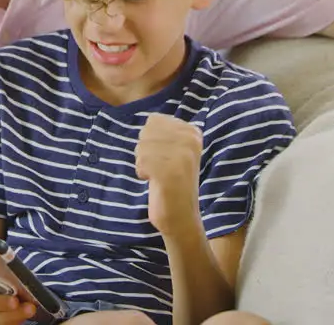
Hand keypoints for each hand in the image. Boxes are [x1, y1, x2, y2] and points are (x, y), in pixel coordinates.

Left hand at [135, 113, 203, 235]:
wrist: (181, 214)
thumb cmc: (173, 180)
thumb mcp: (176, 149)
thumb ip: (165, 132)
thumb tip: (150, 119)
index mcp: (193, 132)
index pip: (154, 120)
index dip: (152, 140)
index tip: (166, 156)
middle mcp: (190, 140)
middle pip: (146, 132)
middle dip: (146, 151)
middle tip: (161, 168)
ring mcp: (182, 155)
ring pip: (141, 147)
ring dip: (144, 163)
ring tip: (159, 175)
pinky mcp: (170, 170)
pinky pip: (140, 162)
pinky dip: (142, 173)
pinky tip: (156, 182)